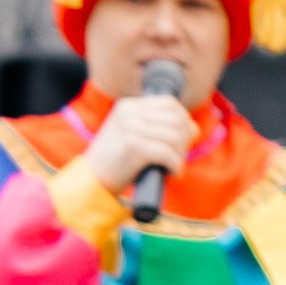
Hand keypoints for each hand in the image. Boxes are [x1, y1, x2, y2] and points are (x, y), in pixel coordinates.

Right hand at [72, 89, 196, 202]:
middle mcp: (129, 113)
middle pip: (175, 119)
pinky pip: (167, 153)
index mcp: (129, 106)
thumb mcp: (135, 137)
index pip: (169, 103)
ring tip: (175, 167)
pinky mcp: (132, 146)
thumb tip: (194, 129)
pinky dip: (176, 165)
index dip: (184, 120)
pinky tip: (174, 173)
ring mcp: (130, 128)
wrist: (91, 181)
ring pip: (174, 136)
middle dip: (185, 139)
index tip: (185, 140)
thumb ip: (158, 129)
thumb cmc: (116, 163)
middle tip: (180, 157)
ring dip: (181, 155)